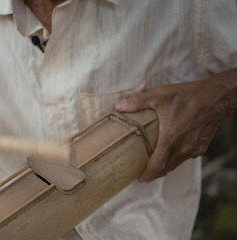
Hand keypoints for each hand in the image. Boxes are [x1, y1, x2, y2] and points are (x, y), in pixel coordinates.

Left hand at [115, 72, 235, 181]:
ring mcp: (194, 149)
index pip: (156, 166)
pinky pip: (185, 158)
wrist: (217, 97)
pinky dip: (175, 160)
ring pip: (175, 165)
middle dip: (153, 174)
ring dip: (164, 168)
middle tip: (142, 174)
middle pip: (165, 169)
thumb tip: (119, 107)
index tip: (138, 178)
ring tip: (153, 166)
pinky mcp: (201, 146)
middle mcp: (183, 148)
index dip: (146, 175)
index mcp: (171, 139)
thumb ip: (137, 102)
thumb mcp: (159, 95)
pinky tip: (169, 154)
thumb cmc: (188, 96)